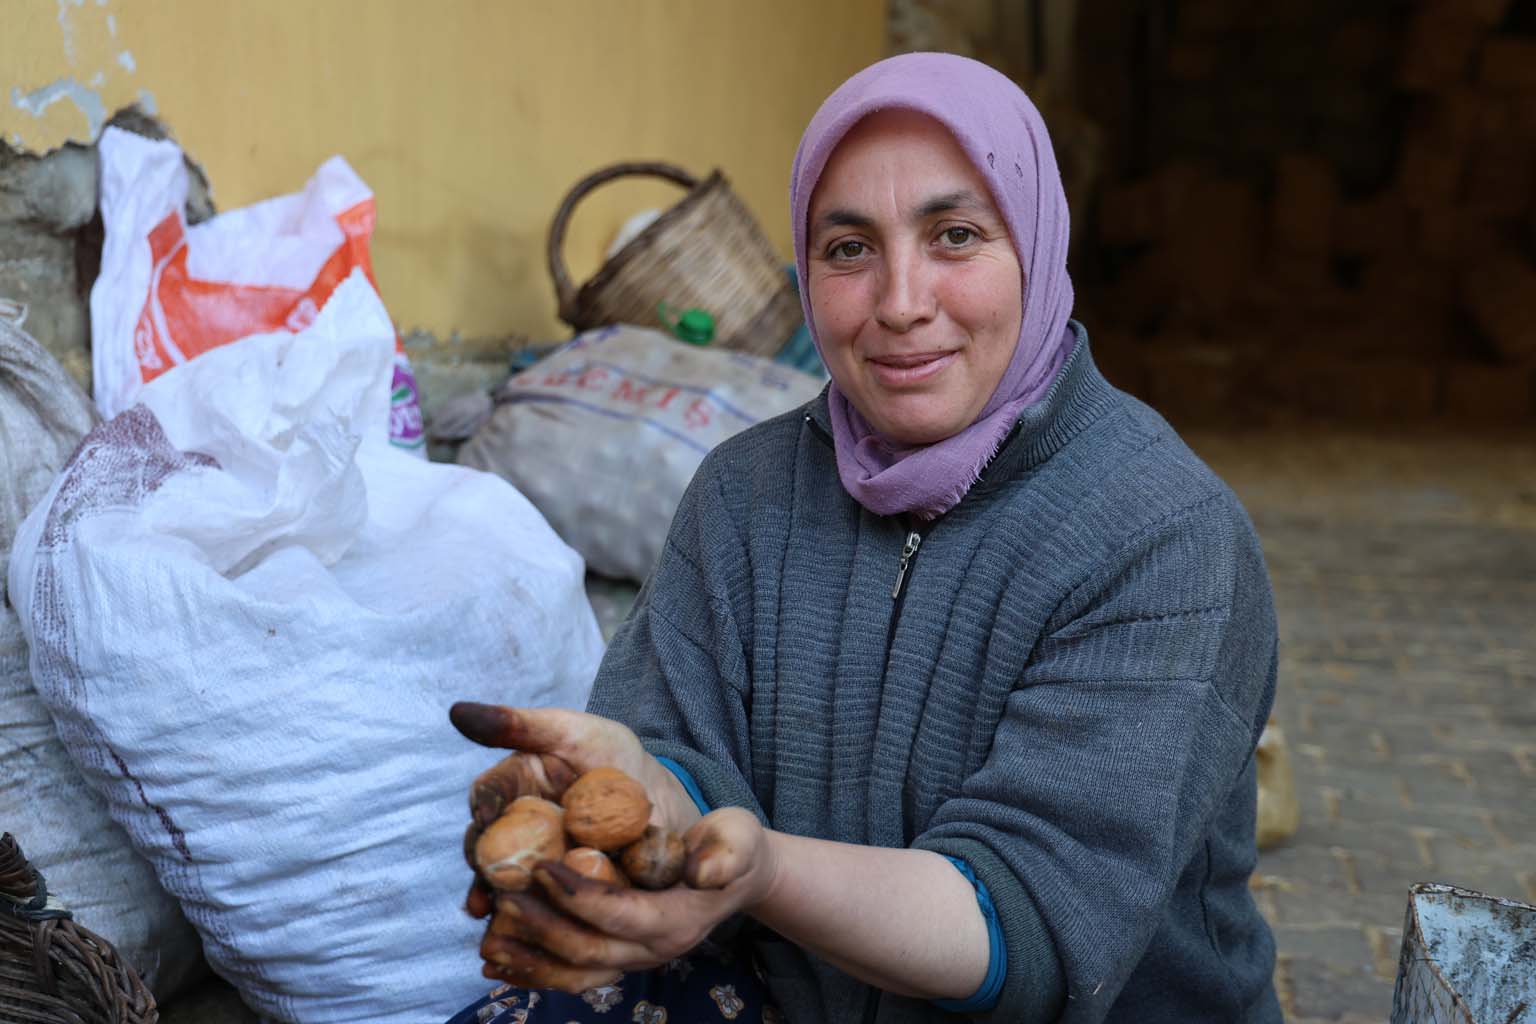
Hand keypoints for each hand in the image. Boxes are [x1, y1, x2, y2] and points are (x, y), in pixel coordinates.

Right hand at [451, 702, 701, 917]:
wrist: (660, 803)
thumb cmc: (612, 757)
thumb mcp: (571, 733)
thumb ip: (519, 724)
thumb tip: (458, 711)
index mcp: (514, 786)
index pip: (488, 793)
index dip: (483, 803)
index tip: (484, 815)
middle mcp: (515, 826)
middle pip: (487, 844)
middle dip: (480, 862)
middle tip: (482, 875)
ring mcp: (532, 860)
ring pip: (503, 880)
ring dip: (493, 897)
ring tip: (490, 911)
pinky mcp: (553, 889)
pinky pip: (533, 905)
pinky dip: (523, 918)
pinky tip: (520, 931)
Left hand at [479, 807, 776, 993]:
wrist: (736, 877)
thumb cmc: (731, 846)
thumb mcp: (738, 838)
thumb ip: (725, 853)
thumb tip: (702, 872)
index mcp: (675, 921)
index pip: (618, 915)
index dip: (578, 895)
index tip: (541, 866)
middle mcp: (651, 950)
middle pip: (588, 951)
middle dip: (541, 927)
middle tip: (503, 897)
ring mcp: (633, 959)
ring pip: (574, 974)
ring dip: (530, 961)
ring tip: (488, 941)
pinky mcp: (617, 957)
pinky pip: (571, 975)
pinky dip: (534, 970)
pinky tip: (499, 960)